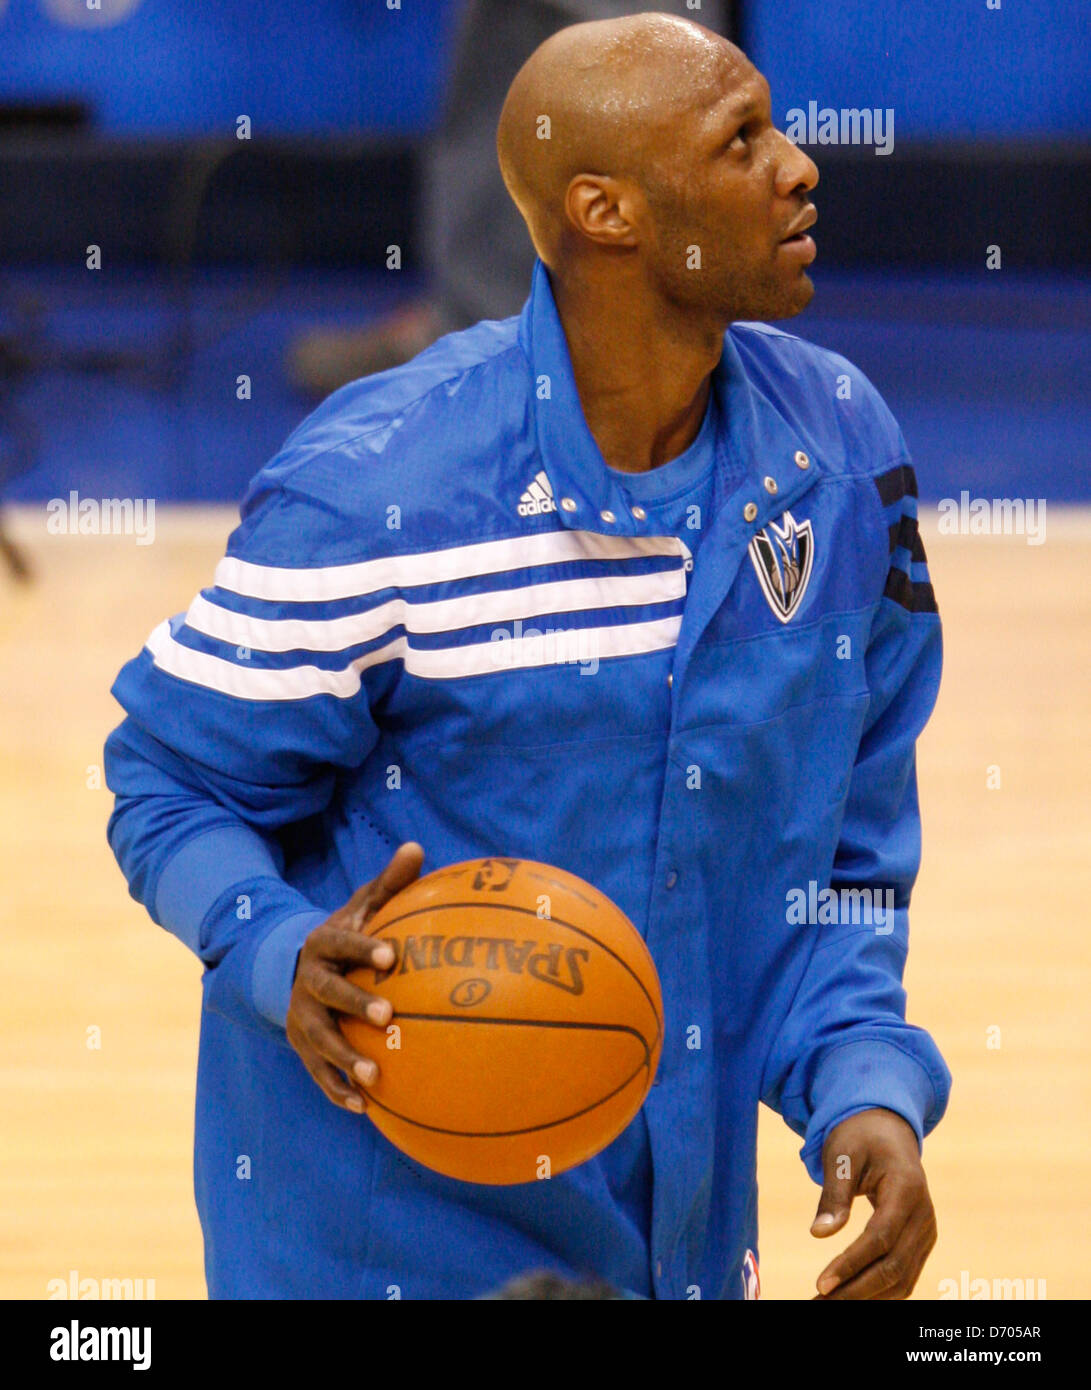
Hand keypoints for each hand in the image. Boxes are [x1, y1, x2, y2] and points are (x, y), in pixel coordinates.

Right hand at [286, 842, 423, 1112]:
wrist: (295, 970)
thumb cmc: (346, 937)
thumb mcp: (362, 907)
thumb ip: (389, 883)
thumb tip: (416, 848)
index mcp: (322, 945)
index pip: (341, 944)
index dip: (363, 948)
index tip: (391, 955)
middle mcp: (307, 983)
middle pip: (328, 995)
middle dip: (355, 1005)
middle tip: (388, 1017)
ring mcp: (303, 1019)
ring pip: (321, 1041)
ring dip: (346, 1060)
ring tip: (376, 1076)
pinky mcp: (304, 1048)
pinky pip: (319, 1074)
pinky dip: (338, 1091)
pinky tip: (364, 1108)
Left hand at [810, 1107, 936, 1299]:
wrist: (888, 1131)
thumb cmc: (860, 1138)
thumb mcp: (842, 1154)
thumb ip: (834, 1194)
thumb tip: (819, 1234)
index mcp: (907, 1189)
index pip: (880, 1238)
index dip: (851, 1264)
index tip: (821, 1284)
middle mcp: (923, 1216)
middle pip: (893, 1267)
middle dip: (855, 1290)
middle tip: (819, 1301)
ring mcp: (926, 1232)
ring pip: (900, 1279)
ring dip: (865, 1297)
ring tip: (827, 1303)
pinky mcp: (920, 1242)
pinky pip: (903, 1276)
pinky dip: (878, 1293)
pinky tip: (849, 1297)